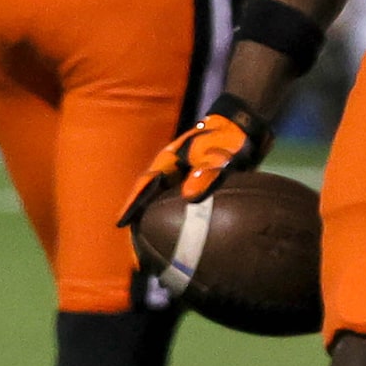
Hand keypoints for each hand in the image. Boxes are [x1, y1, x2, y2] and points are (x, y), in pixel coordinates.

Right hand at [118, 92, 272, 226]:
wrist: (245, 126)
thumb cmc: (226, 137)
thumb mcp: (216, 156)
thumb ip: (204, 174)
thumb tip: (188, 197)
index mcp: (170, 160)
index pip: (146, 184)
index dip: (132, 203)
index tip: (120, 223)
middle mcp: (173, 168)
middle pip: (150, 193)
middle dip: (140, 214)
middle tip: (133, 239)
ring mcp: (184, 174)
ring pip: (164, 198)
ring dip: (156, 215)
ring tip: (149, 239)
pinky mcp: (198, 179)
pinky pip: (182, 201)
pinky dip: (178, 215)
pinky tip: (179, 230)